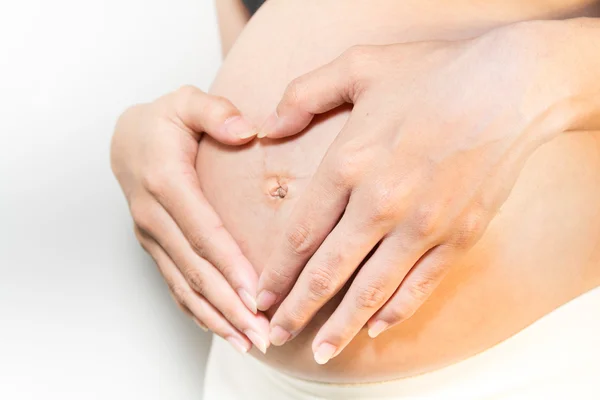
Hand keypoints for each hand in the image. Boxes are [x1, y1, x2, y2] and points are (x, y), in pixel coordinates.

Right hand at [111, 85, 268, 353]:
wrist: (127, 139)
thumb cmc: (164, 121)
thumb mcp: (186, 102)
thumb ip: (214, 111)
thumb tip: (246, 130)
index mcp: (165, 182)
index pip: (203, 231)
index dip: (229, 264)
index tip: (256, 293)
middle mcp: (153, 216)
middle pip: (196, 269)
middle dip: (230, 304)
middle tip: (263, 333)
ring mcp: (152, 236)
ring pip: (185, 286)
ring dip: (218, 317)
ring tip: (250, 342)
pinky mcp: (156, 247)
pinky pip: (176, 286)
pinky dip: (200, 312)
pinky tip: (224, 330)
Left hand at [256, 20, 599, 362]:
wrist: (513, 86)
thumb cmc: (434, 74)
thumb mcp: (358, 66)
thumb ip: (303, 95)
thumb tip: (267, 128)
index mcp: (349, 164)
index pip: (299, 234)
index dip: (275, 272)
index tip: (259, 296)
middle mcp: (380, 204)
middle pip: (327, 272)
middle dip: (297, 309)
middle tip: (274, 335)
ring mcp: (422, 226)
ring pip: (371, 290)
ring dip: (341, 326)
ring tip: (320, 351)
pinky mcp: (458, 237)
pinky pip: (420, 286)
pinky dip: (396, 311)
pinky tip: (376, 328)